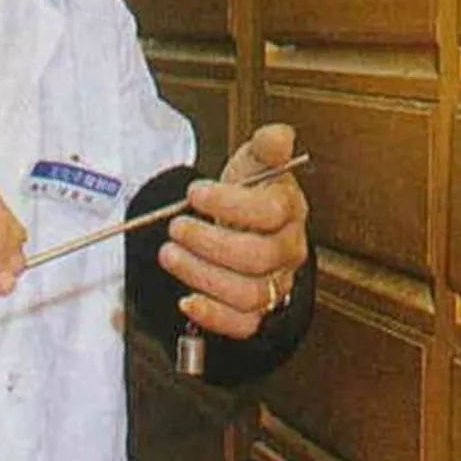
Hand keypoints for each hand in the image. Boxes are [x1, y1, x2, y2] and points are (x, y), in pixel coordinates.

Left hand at [158, 123, 308, 339]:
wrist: (248, 224)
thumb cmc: (251, 193)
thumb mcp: (255, 160)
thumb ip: (268, 146)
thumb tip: (279, 136)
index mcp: (290, 210)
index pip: (270, 212)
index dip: (230, 204)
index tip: (195, 192)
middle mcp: (288, 251)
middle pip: (257, 257)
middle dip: (210, 243)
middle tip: (176, 227)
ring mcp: (275, 283)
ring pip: (248, 292)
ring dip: (202, 276)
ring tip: (170, 255)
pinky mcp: (258, 309)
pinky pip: (243, 324)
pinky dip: (213, 316)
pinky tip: (186, 300)